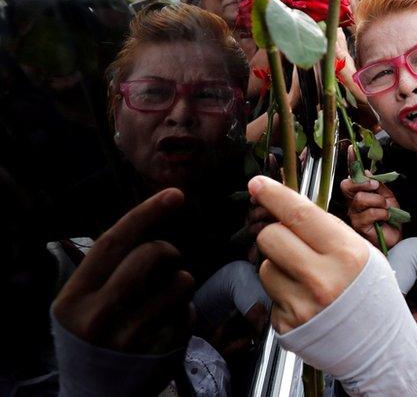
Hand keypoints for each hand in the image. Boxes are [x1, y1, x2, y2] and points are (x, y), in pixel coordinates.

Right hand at [52, 189, 193, 353]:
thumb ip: (106, 270)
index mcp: (73, 299)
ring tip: (165, 298)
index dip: (145, 214)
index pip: (112, 243)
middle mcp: (98, 317)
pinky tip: (167, 323)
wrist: (94, 394)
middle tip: (167, 263)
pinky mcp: (160, 353)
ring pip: (179, 282)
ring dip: (180, 283)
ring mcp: (130, 338)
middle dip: (167, 252)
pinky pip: (189, 312)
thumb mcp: (80, 304)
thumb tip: (149, 222)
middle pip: (150, 256)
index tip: (174, 194)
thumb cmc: (92, 339)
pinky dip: (186, 311)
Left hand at [251, 176, 369, 333]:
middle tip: (293, 244)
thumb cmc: (371, 293)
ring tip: (306, 281)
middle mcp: (322, 277)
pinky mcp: (286, 325)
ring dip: (279, 268)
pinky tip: (305, 302)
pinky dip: (283, 294)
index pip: (299, 214)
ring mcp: (301, 304)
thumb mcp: (361, 253)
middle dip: (276, 234)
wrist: (379, 347)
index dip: (273, 195)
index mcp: (345, 252)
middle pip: (270, 237)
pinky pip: (270, 296)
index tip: (256, 184)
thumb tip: (287, 208)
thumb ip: (326, 232)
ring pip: (265, 267)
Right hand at [339, 146, 401, 247]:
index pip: (352, 175)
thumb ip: (378, 184)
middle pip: (347, 186)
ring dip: (379, 202)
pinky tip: (386, 218)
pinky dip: (382, 213)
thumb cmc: (390, 217)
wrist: (397, 235)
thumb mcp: (388, 195)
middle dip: (364, 184)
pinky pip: (369, 213)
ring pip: (361, 199)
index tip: (351, 149)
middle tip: (376, 187)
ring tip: (386, 208)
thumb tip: (366, 172)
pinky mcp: (359, 226)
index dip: (351, 162)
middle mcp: (353, 202)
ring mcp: (354, 214)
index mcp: (360, 192)